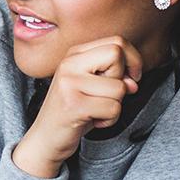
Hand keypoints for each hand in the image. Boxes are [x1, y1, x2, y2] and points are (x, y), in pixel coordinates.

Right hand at [14, 36, 141, 177]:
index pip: (117, 42)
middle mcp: (68, 64)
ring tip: (95, 109)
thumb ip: (115, 75)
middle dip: (121, 80)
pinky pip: (113, 108)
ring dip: (115, 105)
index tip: (129, 78)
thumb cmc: (75, 110)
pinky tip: (92, 119)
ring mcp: (68, 83)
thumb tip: (133, 82)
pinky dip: (109, 120)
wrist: (46, 137)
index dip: (132, 60)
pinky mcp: (73, 104)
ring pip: (119, 87)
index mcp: (73, 55)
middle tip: (105, 94)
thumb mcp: (93, 85)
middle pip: (117, 54)